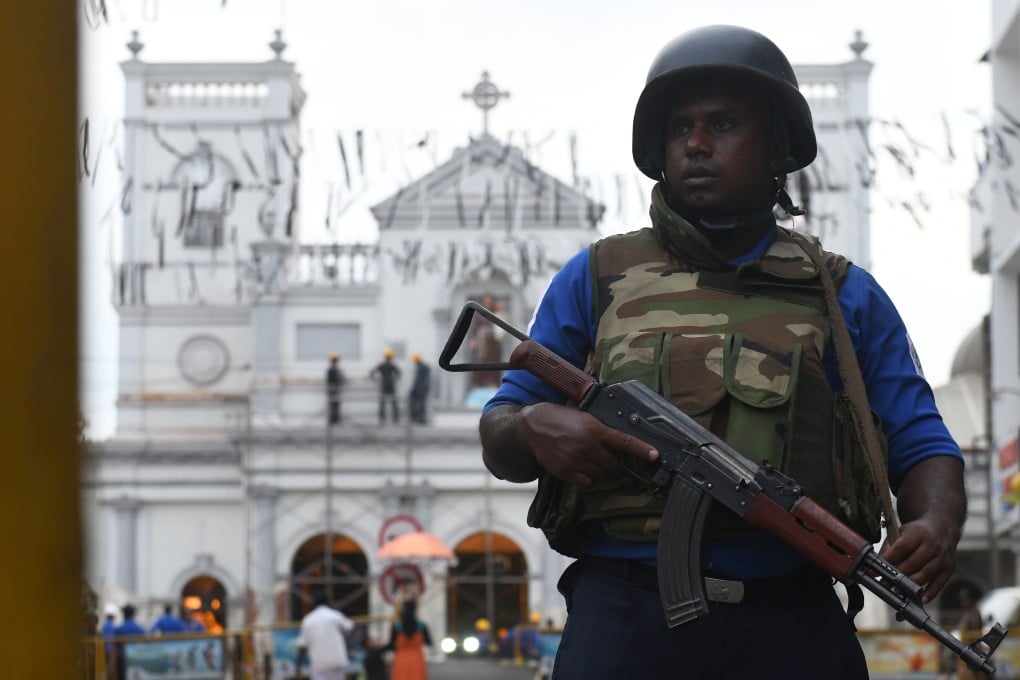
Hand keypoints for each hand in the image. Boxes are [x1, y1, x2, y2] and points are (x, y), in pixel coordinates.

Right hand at [517, 402, 657, 486]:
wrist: (533, 426)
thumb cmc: (561, 419)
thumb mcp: (584, 417)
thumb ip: (601, 430)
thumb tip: (621, 444)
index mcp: (594, 429)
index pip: (624, 441)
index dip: (641, 449)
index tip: (655, 455)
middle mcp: (587, 445)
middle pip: (613, 464)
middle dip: (612, 462)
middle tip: (602, 455)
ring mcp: (576, 460)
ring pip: (601, 475)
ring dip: (600, 470)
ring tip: (588, 458)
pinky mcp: (566, 471)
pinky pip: (588, 482)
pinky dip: (588, 478)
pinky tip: (581, 467)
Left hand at [878, 515, 958, 602]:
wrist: (942, 528)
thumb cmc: (917, 533)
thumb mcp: (902, 532)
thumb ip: (890, 545)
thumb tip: (878, 562)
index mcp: (918, 534)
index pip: (901, 548)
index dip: (888, 559)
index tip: (875, 569)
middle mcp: (932, 545)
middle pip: (913, 563)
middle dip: (898, 575)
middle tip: (885, 583)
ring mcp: (942, 558)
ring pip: (925, 574)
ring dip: (911, 585)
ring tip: (898, 590)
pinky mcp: (949, 568)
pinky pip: (939, 583)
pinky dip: (930, 592)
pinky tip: (921, 598)